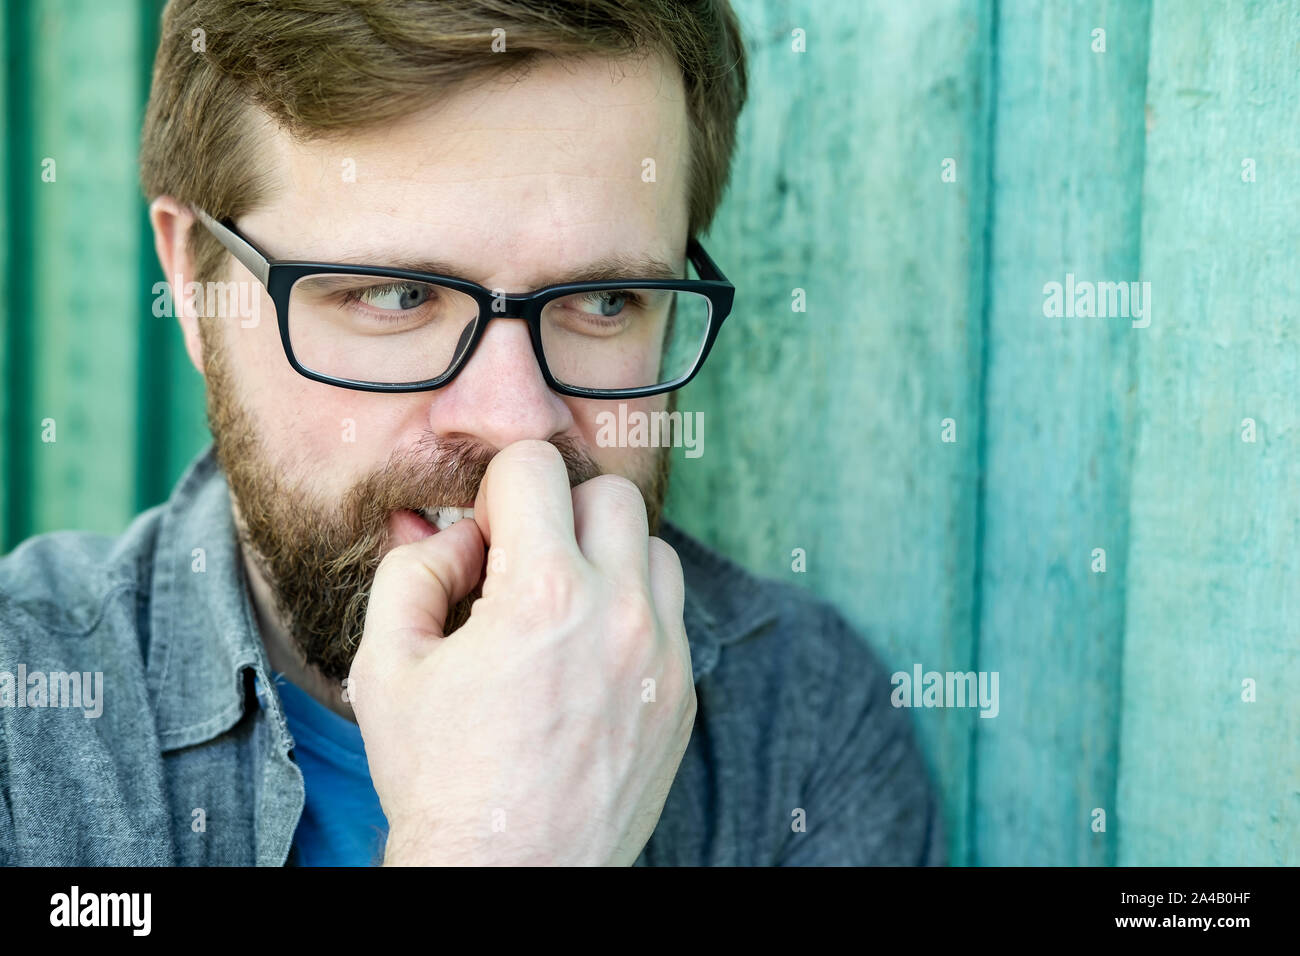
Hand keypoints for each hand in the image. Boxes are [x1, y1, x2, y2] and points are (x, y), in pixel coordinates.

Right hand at [349, 439, 694, 865]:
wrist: (509, 874)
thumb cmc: (440, 778)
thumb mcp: (388, 666)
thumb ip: (412, 571)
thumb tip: (448, 530)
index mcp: (543, 593)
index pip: (537, 464)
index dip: (498, 489)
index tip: (487, 535)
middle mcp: (619, 613)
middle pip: (611, 495)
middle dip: (560, 513)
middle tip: (524, 565)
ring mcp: (662, 655)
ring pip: (654, 548)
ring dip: (607, 558)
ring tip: (561, 609)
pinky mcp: (683, 694)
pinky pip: (671, 613)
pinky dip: (634, 613)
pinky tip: (589, 656)